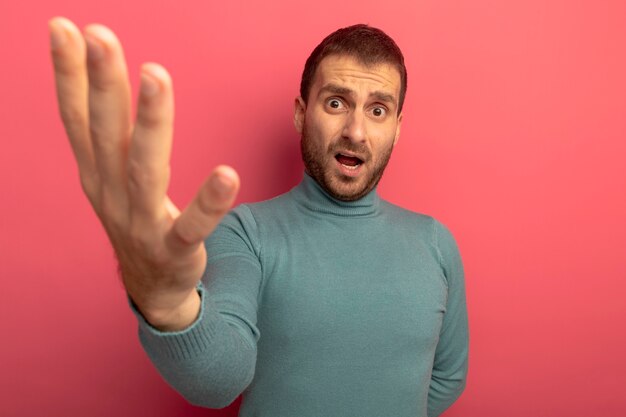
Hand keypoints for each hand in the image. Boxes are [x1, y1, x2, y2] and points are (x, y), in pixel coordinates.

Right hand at [49, 17, 239, 330]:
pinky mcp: (176, 248)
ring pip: (145, 169)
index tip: (63, 29)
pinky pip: (193, 225)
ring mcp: (141, 223)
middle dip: (103, 83)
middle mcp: (112, 194)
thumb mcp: (110, 175)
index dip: (68, 75)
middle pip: (106, 133)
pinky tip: (227, 174)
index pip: (78, 118)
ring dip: (150, 122)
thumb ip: (105, 131)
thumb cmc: (134, 217)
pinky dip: (209, 202)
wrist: (153, 286)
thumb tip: (96, 74)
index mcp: (97, 172)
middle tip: (99, 35)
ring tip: (155, 75)